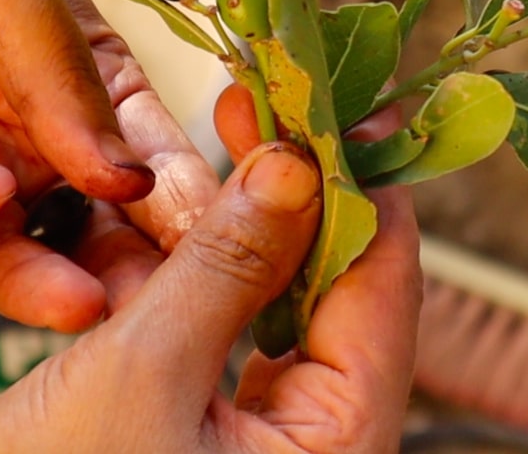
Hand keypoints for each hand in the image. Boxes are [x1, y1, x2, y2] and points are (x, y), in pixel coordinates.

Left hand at [0, 0, 217, 327]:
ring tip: (81, 294)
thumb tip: (131, 178)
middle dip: (126, 276)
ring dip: (44, 284)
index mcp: (82, 83)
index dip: (191, 205)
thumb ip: (65, 79)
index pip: (152, 161)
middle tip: (158, 309)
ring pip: (5, 260)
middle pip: (89, 232)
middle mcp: (24, 136)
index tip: (234, 236)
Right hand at [0, 86, 421, 453]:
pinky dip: (201, 271)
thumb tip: (296, 167)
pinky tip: (172, 218)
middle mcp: (320, 445)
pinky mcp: (214, 426)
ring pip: (277, 299)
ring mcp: (267, 437)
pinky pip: (227, 327)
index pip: (384, 286)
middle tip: (256, 111)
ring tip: (216, 145)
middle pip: (334, 286)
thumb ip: (226, 264)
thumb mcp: (143, 370)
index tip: (320, 108)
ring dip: (240, 224)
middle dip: (293, 193)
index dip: (353, 184)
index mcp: (340, 450)